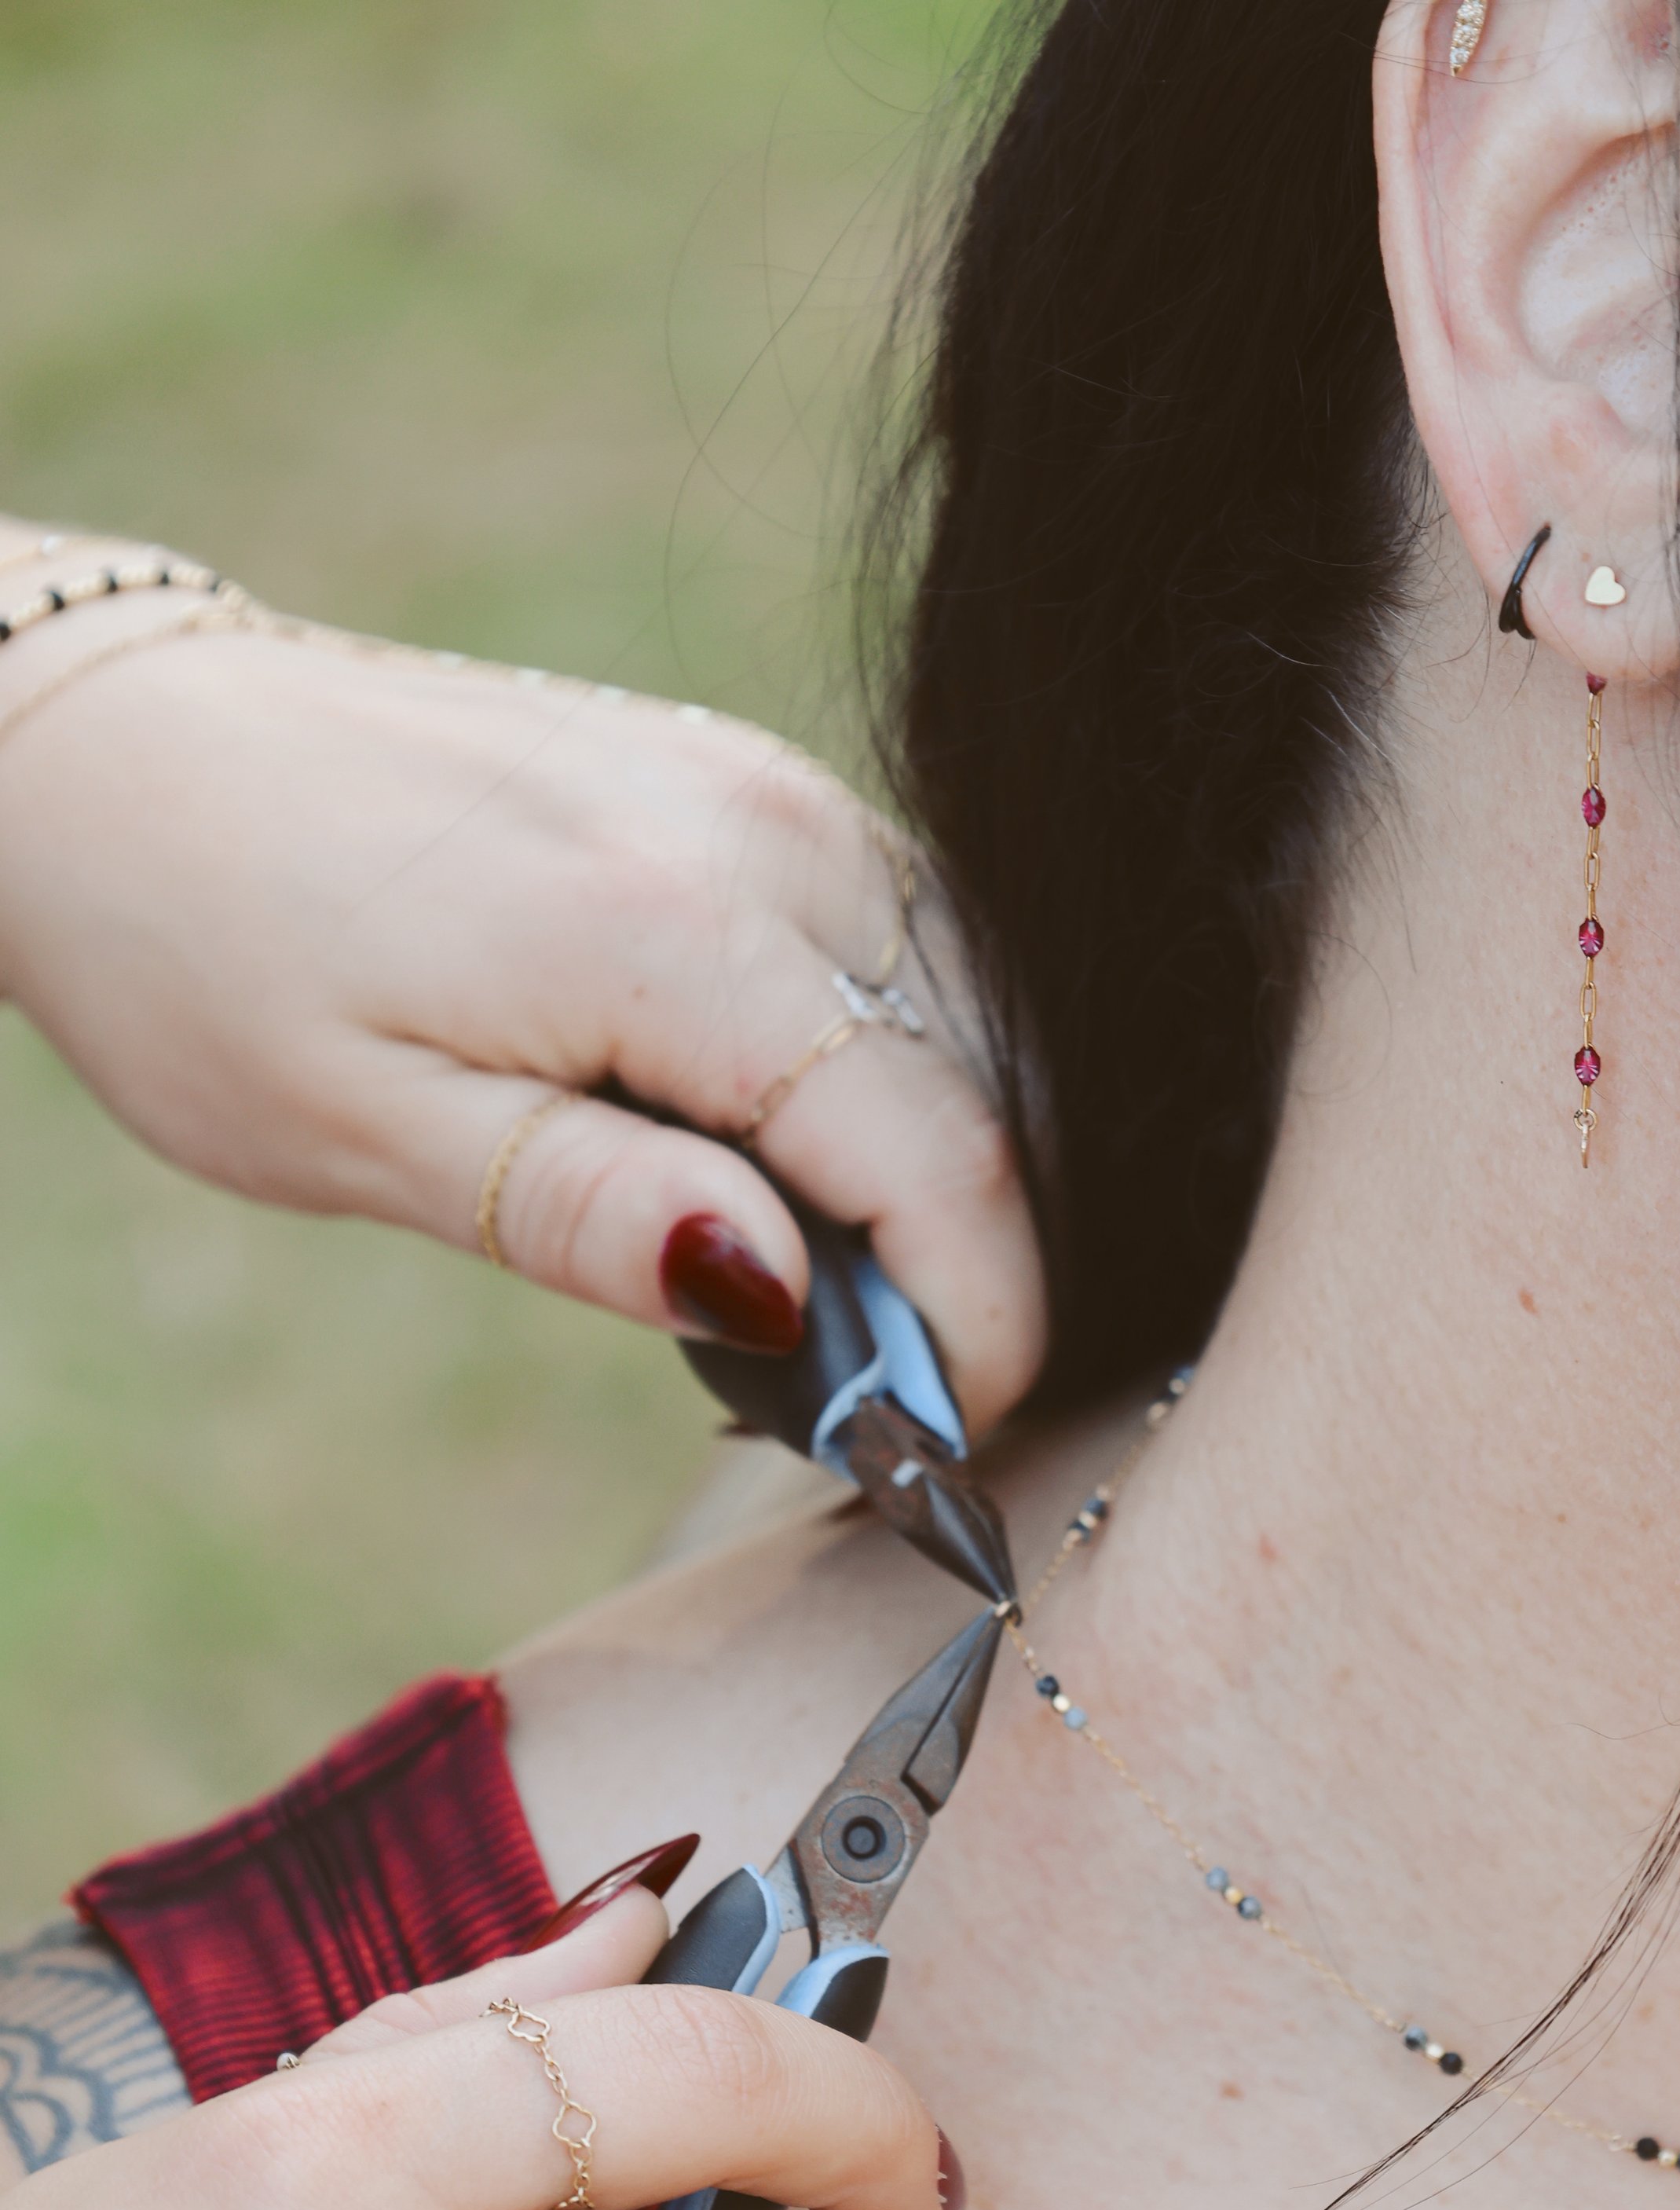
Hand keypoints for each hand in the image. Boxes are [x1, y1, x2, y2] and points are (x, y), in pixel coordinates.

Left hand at [0, 570, 1043, 1427]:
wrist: (133, 744)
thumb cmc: (212, 956)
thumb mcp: (366, 1133)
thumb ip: (588, 1211)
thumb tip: (785, 1294)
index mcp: (669, 931)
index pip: (938, 1154)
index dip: (980, 1319)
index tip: (940, 1438)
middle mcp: (762, 830)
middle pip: (990, 1084)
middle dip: (976, 1258)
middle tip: (876, 1395)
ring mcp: (769, 785)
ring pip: (977, 1011)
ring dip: (949, 1161)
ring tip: (837, 1289)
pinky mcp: (753, 778)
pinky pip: (911, 942)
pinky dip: (905, 1069)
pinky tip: (807, 1155)